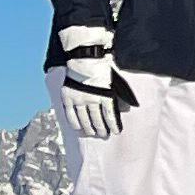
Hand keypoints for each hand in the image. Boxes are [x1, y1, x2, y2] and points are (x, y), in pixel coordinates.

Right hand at [57, 26, 121, 140]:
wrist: (85, 58)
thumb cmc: (102, 69)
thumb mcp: (115, 82)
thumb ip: (120, 96)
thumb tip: (126, 109)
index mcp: (105, 95)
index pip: (110, 116)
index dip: (113, 126)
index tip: (116, 132)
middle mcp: (92, 99)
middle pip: (97, 120)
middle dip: (101, 129)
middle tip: (104, 135)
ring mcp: (78, 99)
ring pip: (84, 119)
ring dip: (89, 128)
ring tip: (92, 133)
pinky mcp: (68, 98)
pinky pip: (71, 115)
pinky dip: (75, 123)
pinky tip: (78, 128)